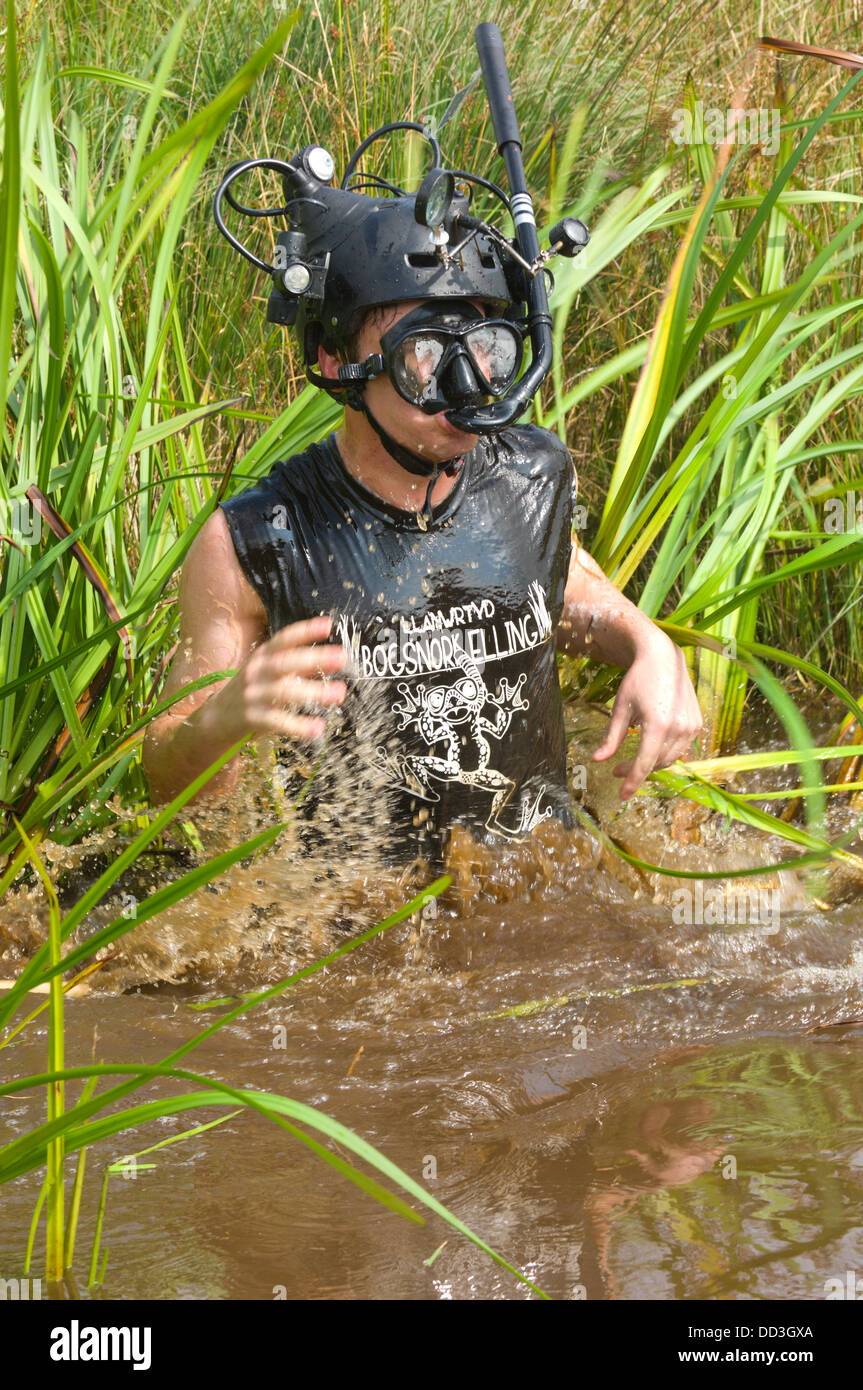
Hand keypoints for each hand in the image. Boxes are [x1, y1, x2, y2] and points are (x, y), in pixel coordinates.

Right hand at [220, 614, 347, 742]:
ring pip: (283, 692)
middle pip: (285, 662)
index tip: (328, 625)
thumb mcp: (270, 672)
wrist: (215, 719)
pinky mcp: (252, 719)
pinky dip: (298, 726)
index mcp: (262, 656)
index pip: (284, 639)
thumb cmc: (252, 691)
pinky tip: (318, 728)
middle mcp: (256, 672)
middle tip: (341, 657)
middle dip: (314, 658)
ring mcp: (253, 695)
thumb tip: (334, 658)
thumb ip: (300, 666)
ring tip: (340, 694)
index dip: (305, 631)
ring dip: (313, 692)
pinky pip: (277, 722)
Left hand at [592, 633, 701, 799]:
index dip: (632, 782)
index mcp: (658, 724)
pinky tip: (651, 746)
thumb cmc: (638, 680)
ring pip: (669, 759)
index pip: (644, 763)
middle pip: (656, 763)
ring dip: (651, 763)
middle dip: (636, 771)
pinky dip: (664, 753)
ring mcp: (691, 727)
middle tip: (617, 769)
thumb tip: (597, 760)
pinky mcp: (697, 724)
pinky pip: (680, 749)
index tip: (621, 795)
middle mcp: (679, 728)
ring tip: (632, 759)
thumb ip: (611, 737)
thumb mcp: (620, 708)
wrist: (663, 658)